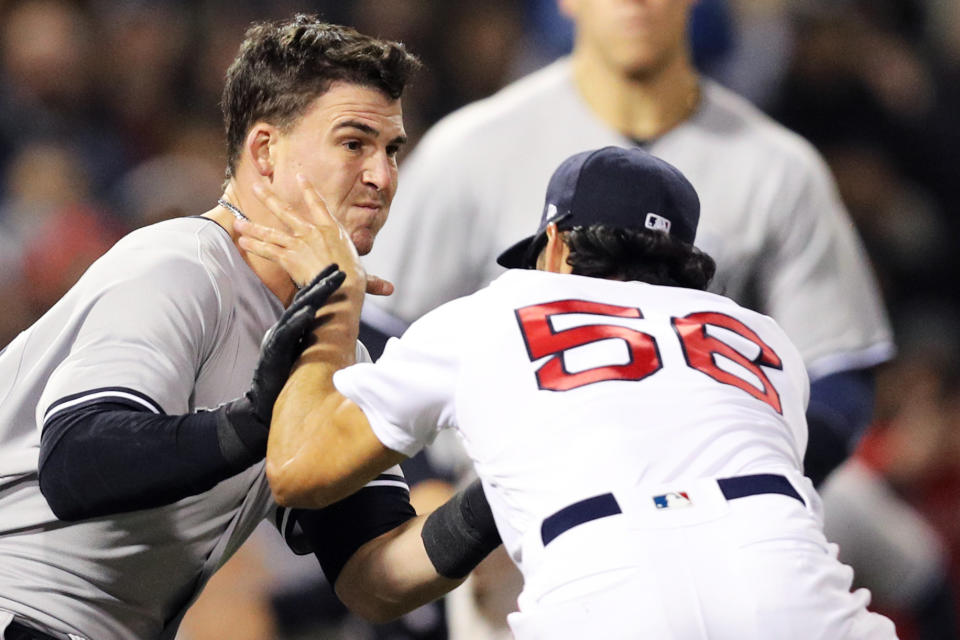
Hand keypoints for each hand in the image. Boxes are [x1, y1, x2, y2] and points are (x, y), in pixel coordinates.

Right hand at [217, 266, 345, 464]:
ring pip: (297, 313)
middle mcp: (284, 330)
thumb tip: (332, 329)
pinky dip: (298, 321)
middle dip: (322, 283)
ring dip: (313, 296)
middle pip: (305, 301)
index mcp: (292, 329)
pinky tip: (310, 310)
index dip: (323, 285)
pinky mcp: (274, 354)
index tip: (340, 270)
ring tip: (329, 282)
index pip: (310, 302)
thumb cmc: (284, 381)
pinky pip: (287, 335)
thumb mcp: (301, 355)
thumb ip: (312, 339)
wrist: (261, 408)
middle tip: (340, 268)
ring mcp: (278, 340)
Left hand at [236, 176, 392, 295]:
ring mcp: (299, 243)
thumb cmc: (355, 281)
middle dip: (269, 197)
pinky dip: (254, 246)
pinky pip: (267, 250)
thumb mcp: (363, 276)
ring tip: (238, 222)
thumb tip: (389, 289)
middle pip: (286, 211)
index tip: (300, 177)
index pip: (318, 204)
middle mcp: (313, 232)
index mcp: (331, 230)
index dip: (308, 190)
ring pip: (271, 232)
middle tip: (256, 185)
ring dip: (253, 227)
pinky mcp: (288, 257)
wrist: (342, 286)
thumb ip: (372, 281)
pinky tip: (242, 242)